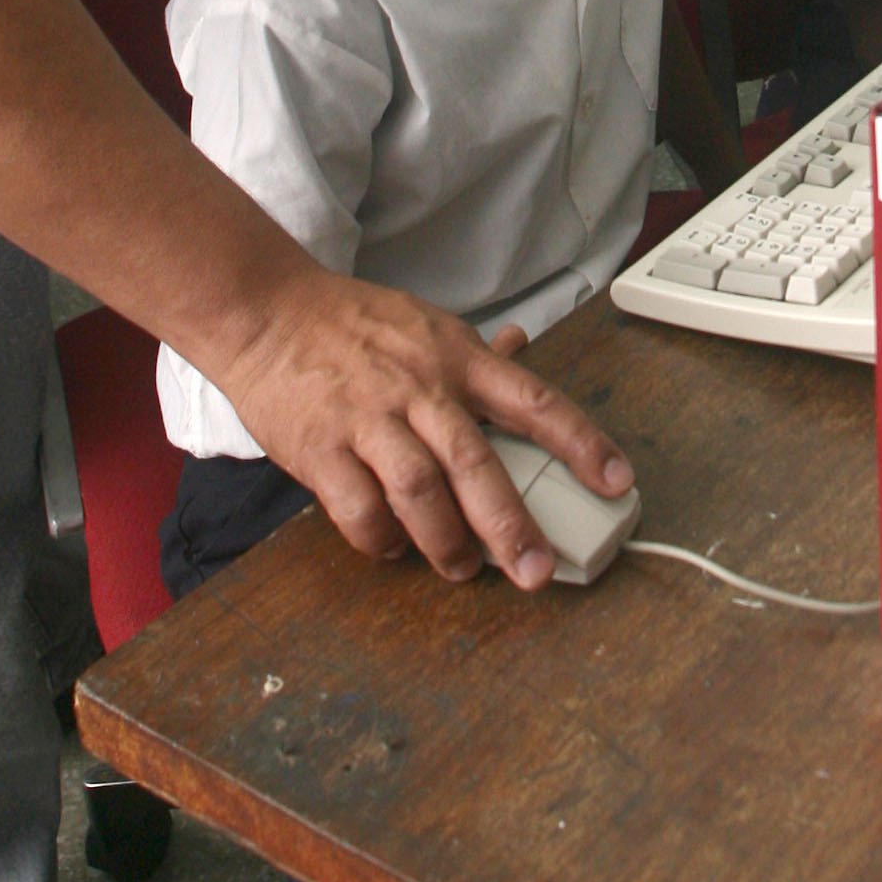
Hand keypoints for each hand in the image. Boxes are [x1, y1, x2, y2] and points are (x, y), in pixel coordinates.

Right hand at [211, 265, 634, 588]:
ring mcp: (367, 418)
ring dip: (445, 542)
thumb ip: (473, 353)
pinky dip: (379, 538)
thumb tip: (523, 348)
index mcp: (456, 357)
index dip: (581, 442)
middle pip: (476, 462)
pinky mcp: (319, 448)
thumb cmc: (349, 324)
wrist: (264, 311)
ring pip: (418, 490)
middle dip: (510, 524)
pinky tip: (392, 547)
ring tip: (463, 568)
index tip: (616, 481)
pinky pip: (357, 508)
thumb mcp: (424, 324)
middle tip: (535, 570)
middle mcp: (419, 387)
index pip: (533, 399)